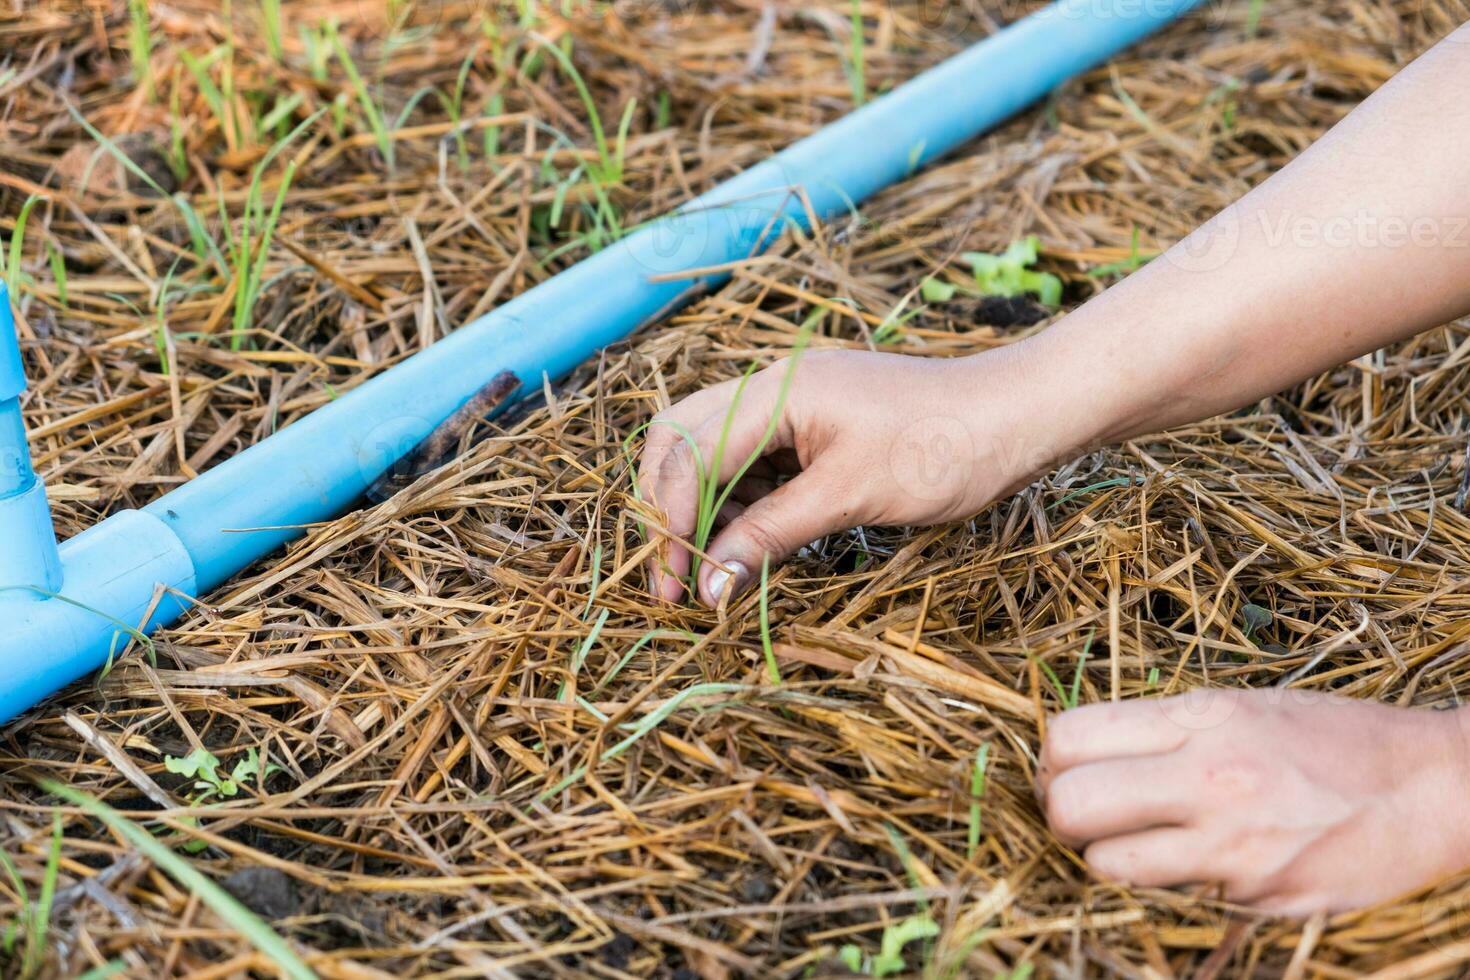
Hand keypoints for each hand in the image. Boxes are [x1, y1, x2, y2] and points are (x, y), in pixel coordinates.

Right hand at [635, 345, 1077, 604]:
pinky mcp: (813, 420)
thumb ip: (770, 537)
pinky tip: (751, 540)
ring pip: (710, 447)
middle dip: (667, 506)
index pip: (690, 455)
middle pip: (679, 438)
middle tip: (676, 575)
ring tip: (713, 564)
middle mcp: (772, 384)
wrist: (1018, 414)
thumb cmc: (944, 448)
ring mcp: (791, 398)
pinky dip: (740, 498)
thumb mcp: (850, 498)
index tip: (676, 588)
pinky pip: (752, 455)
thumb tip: (709, 587)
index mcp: (777, 391)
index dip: (673, 524)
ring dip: (702, 504)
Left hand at [1038, 689, 1469, 914]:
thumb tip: (1081, 757)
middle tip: (1087, 815)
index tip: (1067, 769)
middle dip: (1062, 815)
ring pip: (1107, 866)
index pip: (1069, 738)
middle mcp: (1210, 778)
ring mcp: (1233, 845)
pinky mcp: (1256, 895)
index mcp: (1201, 719)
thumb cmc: (1334, 740)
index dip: (1053, 760)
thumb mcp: (1242, 707)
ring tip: (1144, 840)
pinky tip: (1214, 859)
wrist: (1435, 788)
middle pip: (1069, 806)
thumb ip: (1163, 730)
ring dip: (1110, 859)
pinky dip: (1176, 882)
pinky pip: (1174, 894)